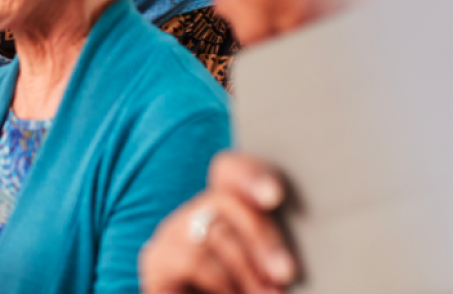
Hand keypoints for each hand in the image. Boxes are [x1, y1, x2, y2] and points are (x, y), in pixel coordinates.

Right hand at [140, 152, 294, 293]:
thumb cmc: (243, 288)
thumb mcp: (264, 268)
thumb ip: (274, 250)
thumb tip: (295, 245)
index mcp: (224, 208)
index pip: (230, 171)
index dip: (251, 175)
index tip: (274, 195)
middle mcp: (194, 213)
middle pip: (224, 201)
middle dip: (261, 235)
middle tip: (286, 271)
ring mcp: (172, 234)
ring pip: (212, 234)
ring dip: (247, 269)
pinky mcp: (156, 260)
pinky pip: (191, 260)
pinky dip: (222, 283)